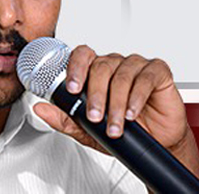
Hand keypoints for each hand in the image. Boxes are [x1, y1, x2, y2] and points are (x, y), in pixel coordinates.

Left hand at [32, 45, 188, 152]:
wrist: (158, 142)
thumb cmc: (125, 130)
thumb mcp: (88, 130)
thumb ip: (64, 118)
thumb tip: (40, 108)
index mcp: (97, 71)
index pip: (82, 56)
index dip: (75, 68)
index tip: (72, 89)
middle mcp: (115, 64)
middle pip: (101, 66)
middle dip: (96, 95)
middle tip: (95, 117)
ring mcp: (137, 66)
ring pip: (122, 75)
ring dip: (117, 103)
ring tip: (115, 125)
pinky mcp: (158, 72)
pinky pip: (145, 78)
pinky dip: (137, 97)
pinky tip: (132, 113)